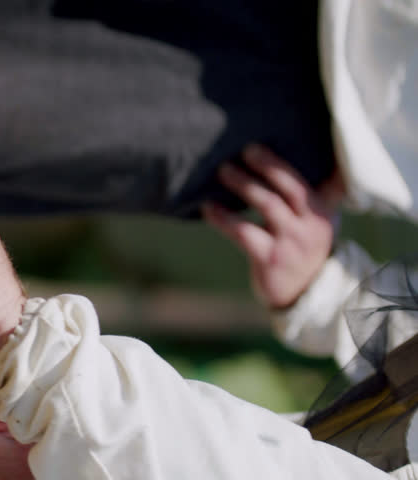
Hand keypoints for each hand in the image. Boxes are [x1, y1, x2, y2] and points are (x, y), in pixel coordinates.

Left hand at [203, 144, 343, 308]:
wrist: (303, 294)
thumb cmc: (302, 248)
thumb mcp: (314, 221)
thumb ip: (309, 194)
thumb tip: (305, 158)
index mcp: (322, 211)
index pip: (308, 180)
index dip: (281, 162)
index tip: (256, 146)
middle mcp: (311, 224)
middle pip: (290, 188)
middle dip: (266, 166)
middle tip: (241, 151)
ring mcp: (292, 243)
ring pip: (267, 205)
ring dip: (243, 185)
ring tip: (223, 171)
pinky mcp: (270, 259)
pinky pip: (243, 232)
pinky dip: (223, 217)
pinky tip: (207, 208)